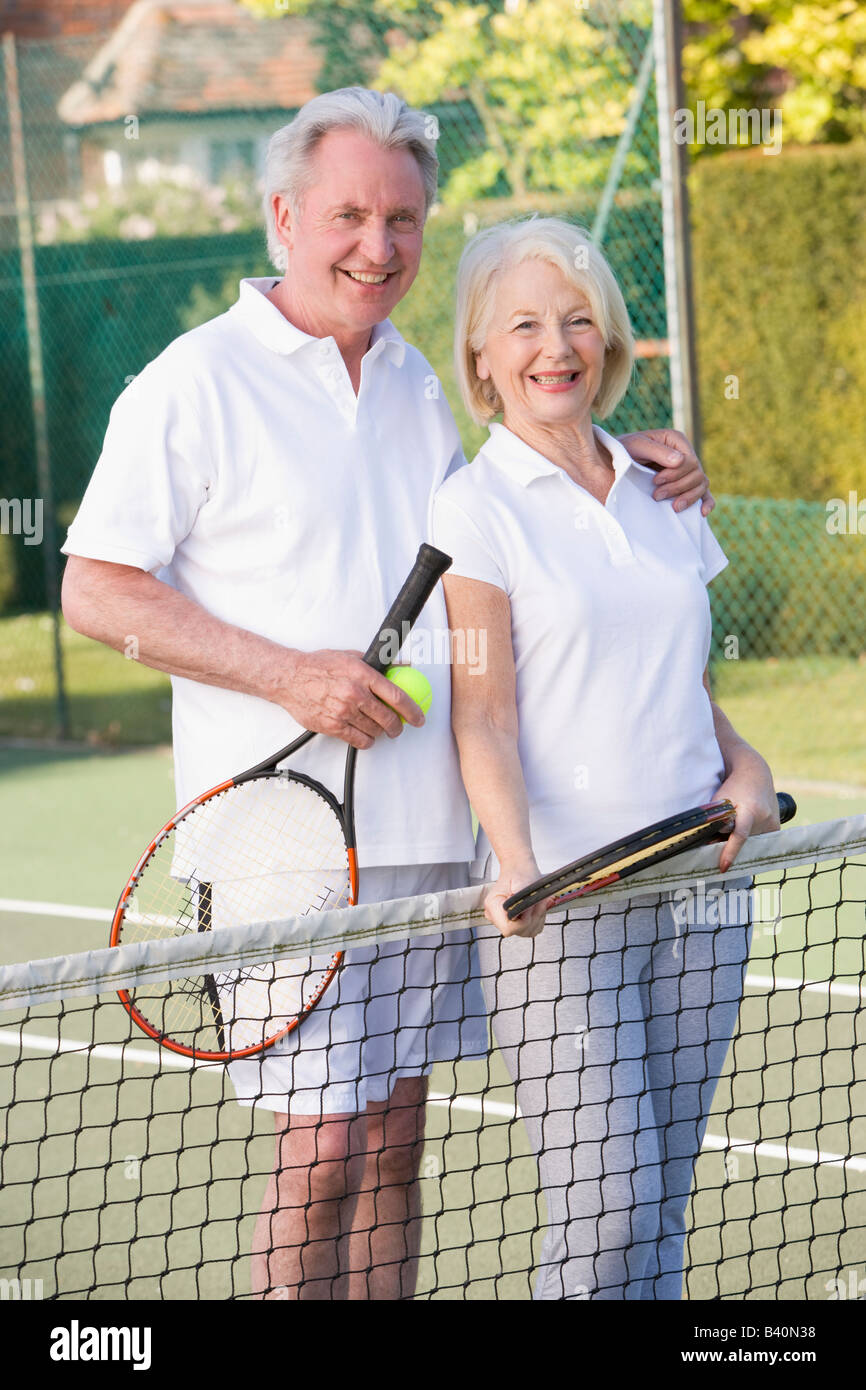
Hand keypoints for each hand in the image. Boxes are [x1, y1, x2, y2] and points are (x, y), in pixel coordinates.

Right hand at [276, 649, 424, 749]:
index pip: (397, 696)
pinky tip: (365, 735)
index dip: (412, 710)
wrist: (290, 678)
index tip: (419, 718)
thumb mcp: (351, 656)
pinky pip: (358, 740)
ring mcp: (343, 711)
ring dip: (380, 732)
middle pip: (388, 718)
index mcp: (362, 674)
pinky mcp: (332, 726)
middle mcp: (354, 693)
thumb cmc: (320, 666)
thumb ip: (378, 663)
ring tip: (377, 727)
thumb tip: (404, 664)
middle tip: (398, 727)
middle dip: (398, 727)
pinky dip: (366, 740)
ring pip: (374, 731)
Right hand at [483, 862, 550, 939]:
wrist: (519, 869)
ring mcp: (505, 921)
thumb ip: (521, 900)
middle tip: (536, 902)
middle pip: (518, 931)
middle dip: (532, 917)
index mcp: (493, 906)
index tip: (530, 907)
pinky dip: (537, 919)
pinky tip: (536, 907)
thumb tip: (526, 911)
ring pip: (526, 931)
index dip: (523, 921)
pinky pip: (531, 929)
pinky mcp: (515, 923)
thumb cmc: (519, 873)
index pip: (508, 928)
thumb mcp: (521, 883)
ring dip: (536, 918)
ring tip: (537, 903)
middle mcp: (496, 916)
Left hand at [618, 428, 714, 515]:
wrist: (615, 462)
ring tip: (673, 508)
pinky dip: (706, 502)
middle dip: (677, 487)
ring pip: (701, 485)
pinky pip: (704, 493)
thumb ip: (657, 451)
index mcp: (676, 441)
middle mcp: (685, 454)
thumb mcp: (636, 446)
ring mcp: (687, 470)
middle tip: (656, 496)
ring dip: (689, 498)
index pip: (690, 461)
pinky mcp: (686, 484)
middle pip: (697, 474)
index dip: (675, 474)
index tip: (655, 481)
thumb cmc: (625, 450)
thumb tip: (680, 461)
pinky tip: (701, 513)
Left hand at [715, 756, 779, 871]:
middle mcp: (765, 817)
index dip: (730, 852)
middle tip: (719, 843)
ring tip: (735, 826)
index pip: (740, 835)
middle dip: (731, 847)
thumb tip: (710, 846)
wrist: (754, 774)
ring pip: (752, 843)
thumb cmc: (732, 788)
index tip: (723, 867)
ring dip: (741, 842)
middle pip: (745, 842)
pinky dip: (750, 839)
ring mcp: (773, 823)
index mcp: (750, 810)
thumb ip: (716, 822)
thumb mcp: (720, 801)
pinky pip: (760, 840)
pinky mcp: (776, 826)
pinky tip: (746, 827)